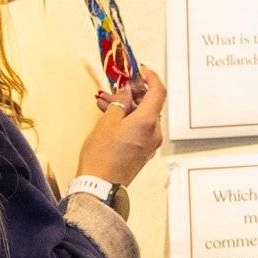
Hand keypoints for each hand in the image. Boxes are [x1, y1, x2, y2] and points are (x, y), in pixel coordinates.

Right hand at [78, 64, 167, 190]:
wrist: (99, 186)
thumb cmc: (101, 156)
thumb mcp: (107, 121)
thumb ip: (119, 102)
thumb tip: (127, 91)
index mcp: (147, 122)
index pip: (158, 91)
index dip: (150, 77)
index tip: (140, 70)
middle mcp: (154, 133)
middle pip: (151, 105)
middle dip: (134, 93)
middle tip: (117, 87)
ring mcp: (150, 145)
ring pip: (144, 117)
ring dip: (129, 107)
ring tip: (106, 103)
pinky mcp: (143, 153)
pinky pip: (141, 130)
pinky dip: (130, 120)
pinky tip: (112, 118)